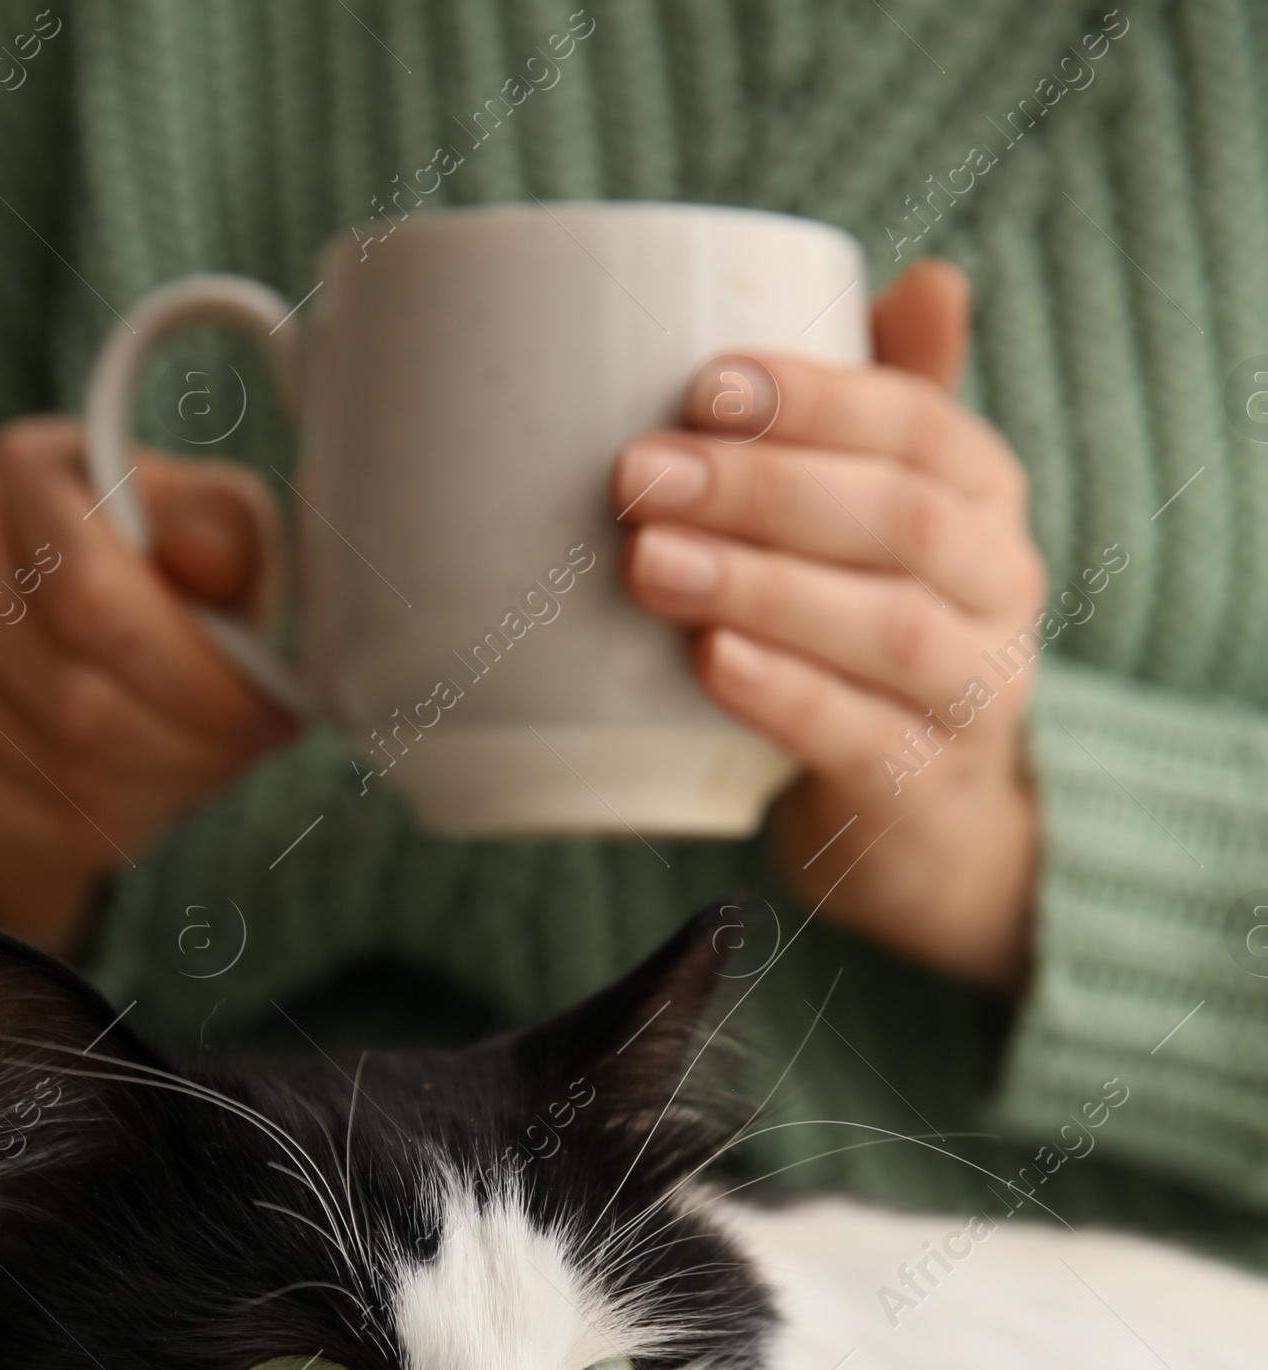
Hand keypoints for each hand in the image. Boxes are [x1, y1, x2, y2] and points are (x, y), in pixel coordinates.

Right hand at [0, 418, 295, 951]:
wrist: (65, 652)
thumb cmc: (160, 582)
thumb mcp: (219, 537)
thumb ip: (224, 535)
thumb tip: (202, 557)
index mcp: (26, 466)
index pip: (98, 600)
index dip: (199, 684)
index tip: (267, 716)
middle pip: (79, 699)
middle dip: (189, 748)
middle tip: (240, 753)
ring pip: (56, 769)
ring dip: (155, 790)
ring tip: (193, 767)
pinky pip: (19, 815)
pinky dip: (99, 825)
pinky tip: (133, 794)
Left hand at [613, 261, 1044, 991]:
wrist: (923, 823)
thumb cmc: (870, 636)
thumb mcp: (881, 520)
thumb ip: (884, 410)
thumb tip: (929, 277)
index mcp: (985, 498)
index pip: (919, 425)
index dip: (814, 399)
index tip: (704, 384)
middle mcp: (1000, 590)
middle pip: (901, 521)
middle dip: (764, 489)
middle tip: (638, 474)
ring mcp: (972, 698)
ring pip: (889, 629)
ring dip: (762, 587)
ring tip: (651, 562)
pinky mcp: (921, 791)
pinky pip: (862, 737)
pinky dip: (784, 695)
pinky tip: (710, 661)